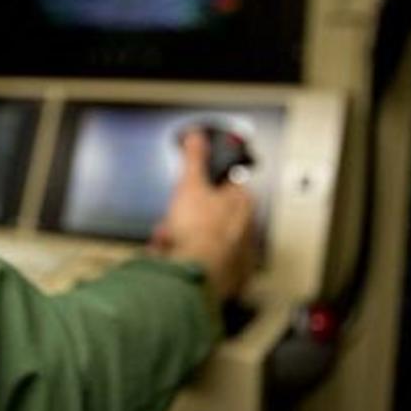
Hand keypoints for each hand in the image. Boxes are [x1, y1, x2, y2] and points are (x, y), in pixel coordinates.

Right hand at [149, 131, 256, 301]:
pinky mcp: (221, 273)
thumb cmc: (199, 232)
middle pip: (209, 211)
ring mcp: (233, 252)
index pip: (228, 181)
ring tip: (166, 238)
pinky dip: (182, 254)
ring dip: (178, 235)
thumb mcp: (190, 184)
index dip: (202, 182)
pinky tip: (168, 254)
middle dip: (184, 213)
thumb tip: (196, 137)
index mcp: (242, 201)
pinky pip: (196, 257)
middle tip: (172, 217)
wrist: (194, 273)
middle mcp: (243, 227)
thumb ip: (193, 158)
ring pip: (200, 236)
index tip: (189, 185)